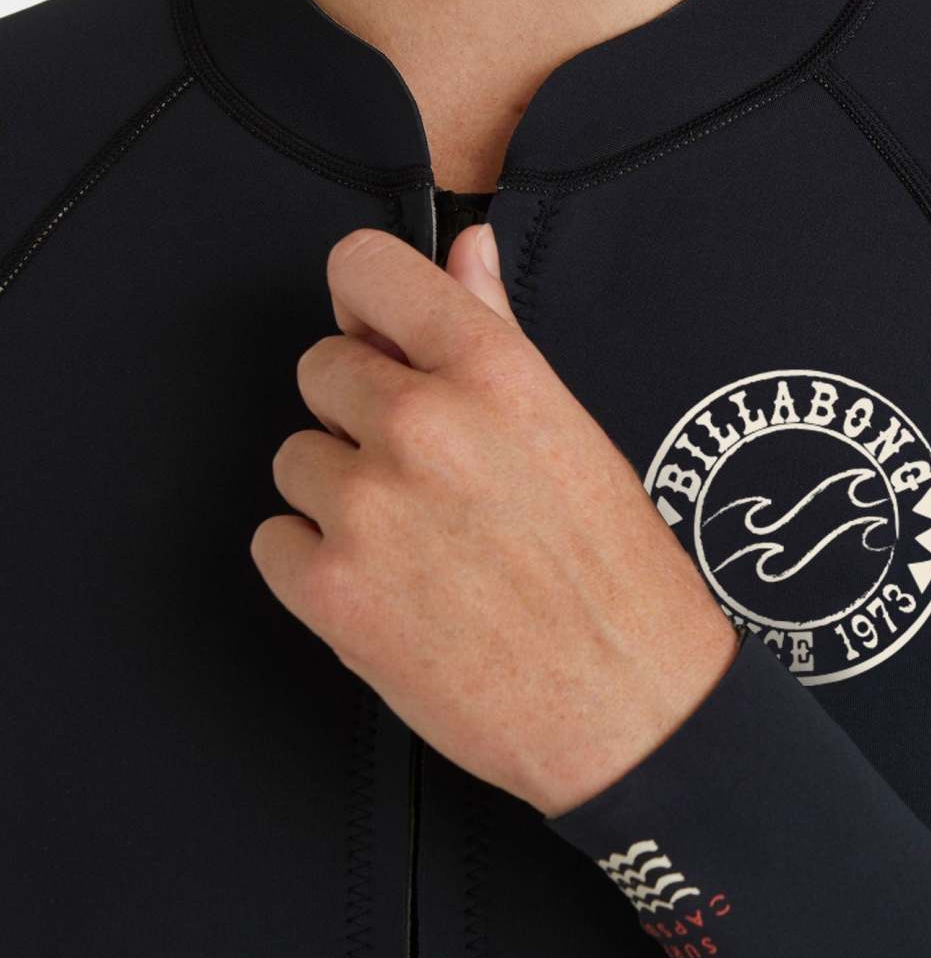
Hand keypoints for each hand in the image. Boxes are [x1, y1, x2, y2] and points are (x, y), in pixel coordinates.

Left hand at [250, 220, 741, 817]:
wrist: (630, 712)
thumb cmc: (617, 581)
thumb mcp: (572, 434)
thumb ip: (495, 333)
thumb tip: (463, 246)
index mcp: (492, 371)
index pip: (364, 269)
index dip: (367, 308)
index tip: (380, 341)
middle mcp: (421, 424)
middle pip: (320, 370)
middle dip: (362, 417)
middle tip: (431, 484)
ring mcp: (367, 507)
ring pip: (296, 460)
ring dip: (340, 497)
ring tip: (420, 551)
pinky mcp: (329, 589)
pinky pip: (275, 542)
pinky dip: (316, 568)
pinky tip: (390, 594)